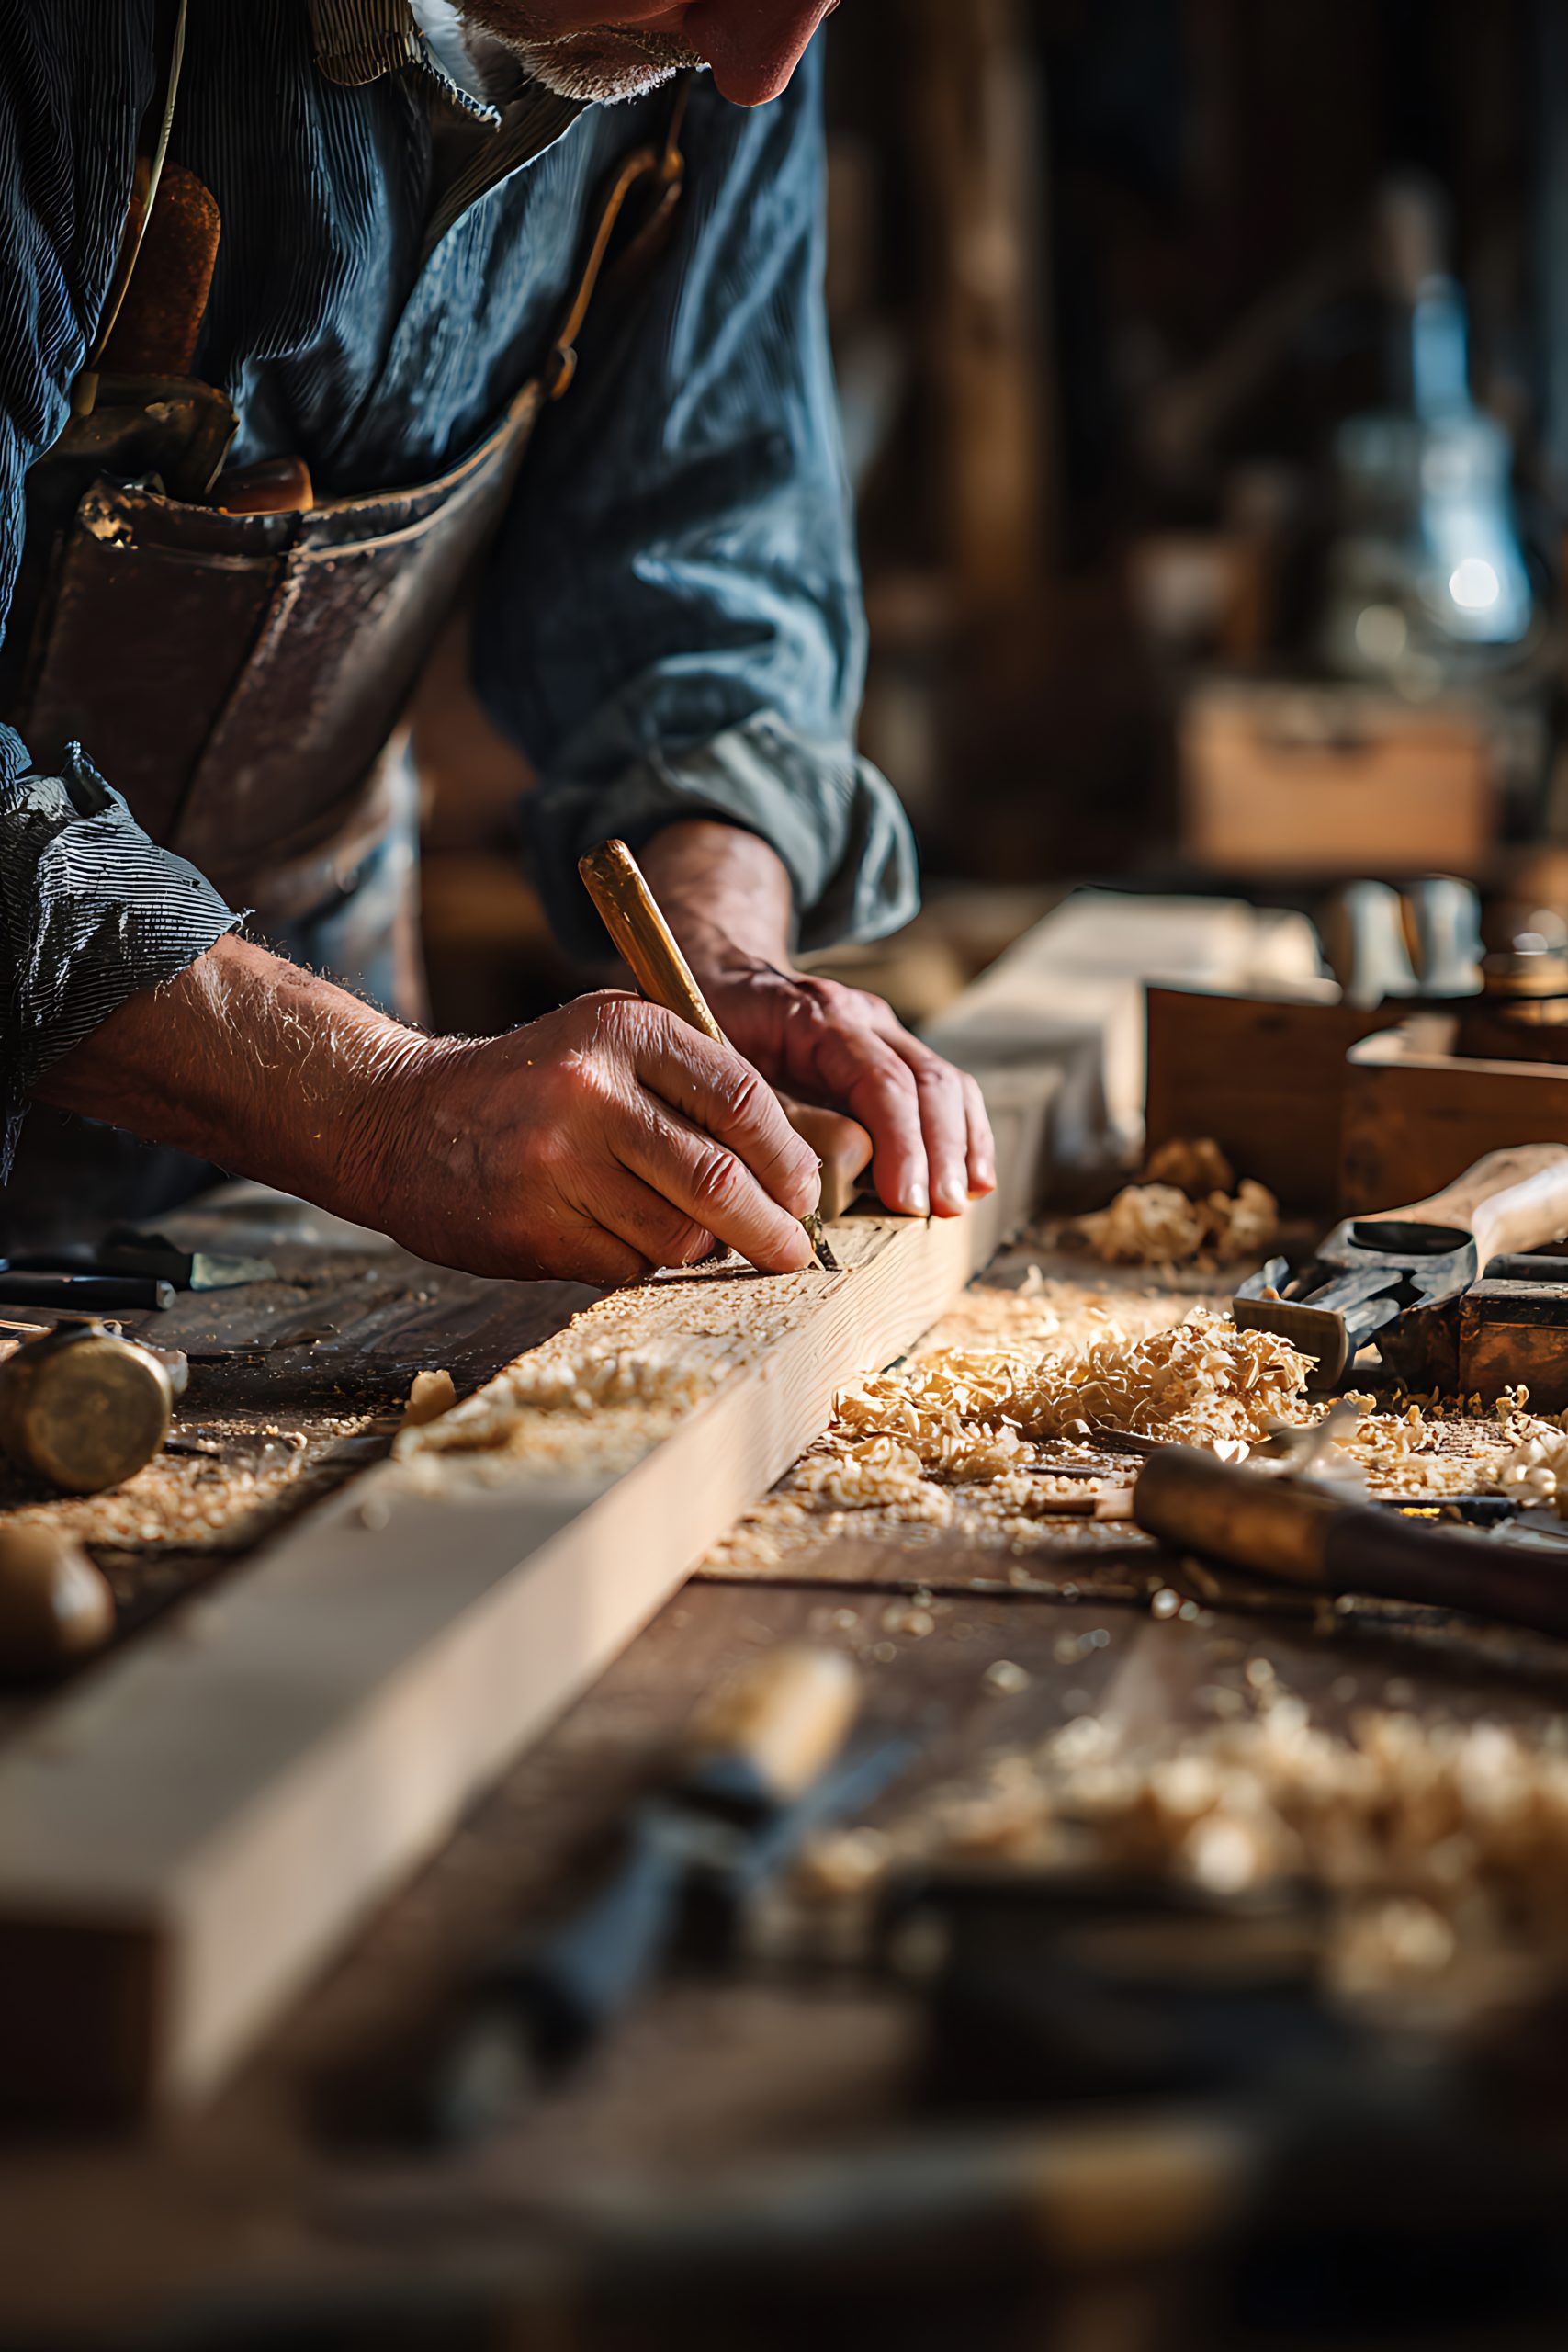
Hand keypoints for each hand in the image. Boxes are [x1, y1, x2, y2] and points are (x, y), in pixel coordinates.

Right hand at [37, 939, 821, 1286]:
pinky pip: (621, 1266)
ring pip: (675, 1234)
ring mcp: (555, 1160)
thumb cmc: (523, 1087)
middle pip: (717, 1179)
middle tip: (790, 1253)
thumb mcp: (601, 1047)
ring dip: (694, 1250)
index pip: (741, 1097)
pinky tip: (607, 1238)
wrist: (393, 1119)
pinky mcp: (528, 1225)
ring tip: (683, 1239)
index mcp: (622, 1029)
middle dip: (768, 1228)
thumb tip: (787, 1174)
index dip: (787, 1156)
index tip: (804, 1192)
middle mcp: (590, 1088)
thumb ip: (686, 1086)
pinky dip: (633, 1265)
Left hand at [638, 823, 996, 1218]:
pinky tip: (973, 1181)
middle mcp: (864, 1019)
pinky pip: (947, 1092)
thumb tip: (803, 1181)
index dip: (901, 1143)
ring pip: (948, 1084)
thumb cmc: (707, 1022)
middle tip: (939, 1212)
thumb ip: (758, 1114)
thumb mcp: (712, 1061)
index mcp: (820, 1015)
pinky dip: (964, 1136)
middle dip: (939, 1152)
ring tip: (958, 1205)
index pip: (882, 1080)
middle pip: (927, 1082)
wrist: (716, 976)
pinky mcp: (894, 1057)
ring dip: (959, 1147)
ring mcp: (886, 1035)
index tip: (906, 1198)